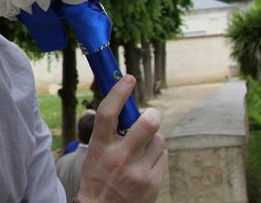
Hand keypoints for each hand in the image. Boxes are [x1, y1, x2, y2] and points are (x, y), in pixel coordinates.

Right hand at [76, 75, 166, 202]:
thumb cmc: (98, 176)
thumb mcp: (97, 152)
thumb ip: (111, 133)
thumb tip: (130, 108)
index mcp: (100, 147)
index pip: (108, 112)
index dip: (119, 91)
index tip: (129, 78)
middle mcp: (119, 158)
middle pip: (146, 124)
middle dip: (152, 115)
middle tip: (151, 115)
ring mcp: (138, 172)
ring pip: (158, 140)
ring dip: (153, 140)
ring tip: (141, 150)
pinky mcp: (152, 183)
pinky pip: (164, 156)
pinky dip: (157, 155)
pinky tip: (146, 164)